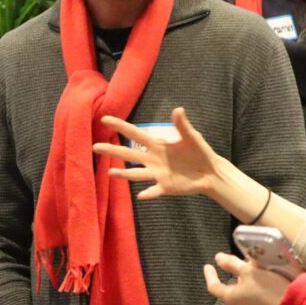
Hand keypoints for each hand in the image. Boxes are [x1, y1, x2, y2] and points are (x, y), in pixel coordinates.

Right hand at [94, 108, 220, 199]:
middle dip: (112, 150)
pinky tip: (141, 195)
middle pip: (129, 155)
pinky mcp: (166, 187)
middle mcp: (153, 160)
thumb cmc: (200, 152)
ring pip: (137, 174)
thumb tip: (178, 109)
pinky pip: (154, 191)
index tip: (105, 119)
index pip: (135, 134)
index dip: (120, 126)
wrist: (210, 172)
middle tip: (95, 147)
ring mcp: (158, 174)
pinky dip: (148, 193)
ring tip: (110, 172)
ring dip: (124, 174)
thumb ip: (182, 125)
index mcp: (157, 145)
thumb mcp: (192, 137)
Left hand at [204, 253, 287, 304]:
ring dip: (246, 275)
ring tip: (253, 262)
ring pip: (243, 288)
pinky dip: (255, 281)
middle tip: (237, 260)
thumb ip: (232, 264)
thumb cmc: (267, 287)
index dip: (210, 275)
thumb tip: (217, 258)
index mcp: (230, 298)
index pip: (214, 286)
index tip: (208, 265)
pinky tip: (264, 272)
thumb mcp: (248, 271)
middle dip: (233, 272)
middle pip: (230, 286)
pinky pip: (254, 292)